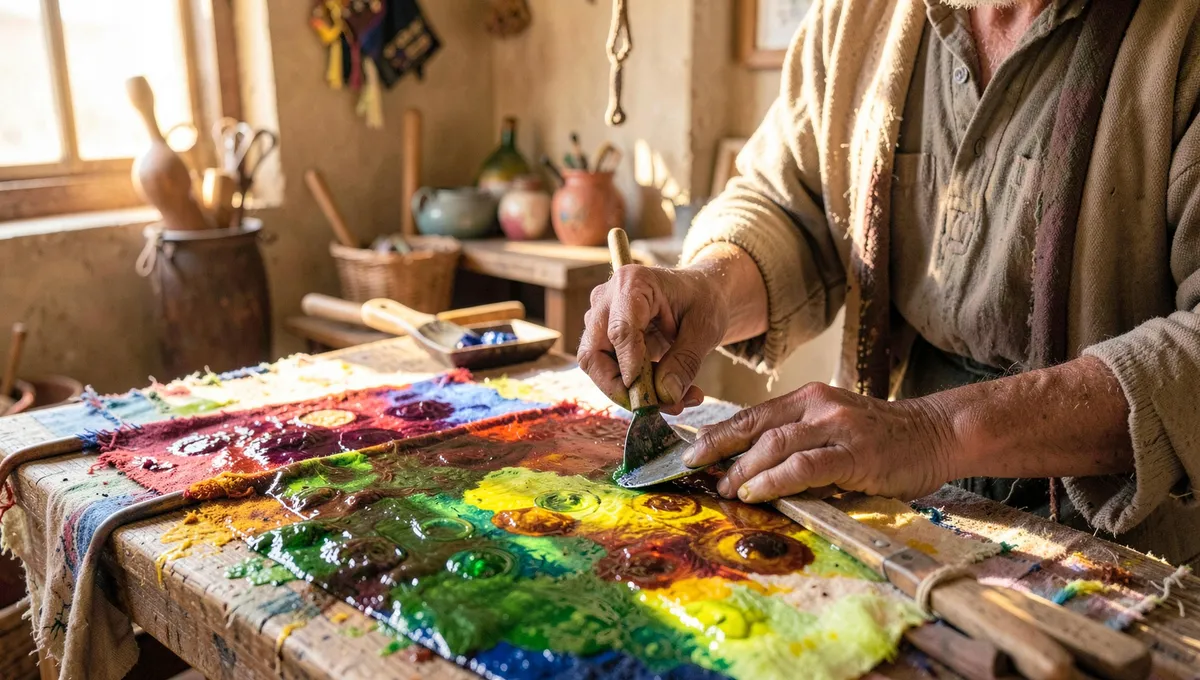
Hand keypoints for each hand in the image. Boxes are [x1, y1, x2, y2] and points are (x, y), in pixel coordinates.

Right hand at [578, 264, 726, 413]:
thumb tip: (666, 394)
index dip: (630, 365)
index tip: (647, 395)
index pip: (620, 330)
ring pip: (597, 368)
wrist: (699, 294)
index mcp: (632, 284)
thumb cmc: (702, 300)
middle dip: (622, 389)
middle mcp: (606, 300)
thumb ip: (686, 360)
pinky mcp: (602, 340)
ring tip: (674, 401)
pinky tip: (666, 395)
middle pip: (595, 354)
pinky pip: (608, 372)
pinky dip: (633, 389)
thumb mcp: (705, 328)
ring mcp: (600, 320)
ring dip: (631, 392)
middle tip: (658, 408)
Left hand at [683, 382, 955, 502]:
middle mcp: (818, 405)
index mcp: (809, 399)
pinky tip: (757, 491)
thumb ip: (800, 445)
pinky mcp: (855, 452)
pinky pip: (805, 465)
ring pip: (775, 443)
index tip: (691, 450)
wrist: (938, 433)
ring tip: (725, 488)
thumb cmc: (884, 440)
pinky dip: (775, 479)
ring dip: (743, 468)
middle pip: (755, 425)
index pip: (752, 415)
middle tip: (695, 470)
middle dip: (719, 448)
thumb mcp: (835, 430)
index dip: (718, 433)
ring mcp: (837, 426)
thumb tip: (753, 473)